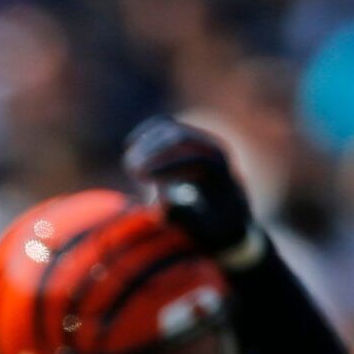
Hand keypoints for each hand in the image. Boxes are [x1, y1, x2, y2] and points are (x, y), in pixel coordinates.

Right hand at [121, 117, 259, 263]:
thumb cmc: (209, 223)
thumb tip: (167, 206)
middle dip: (153, 151)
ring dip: (145, 143)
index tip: (140, 176)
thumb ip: (186, 219)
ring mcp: (199, 139)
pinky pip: (163, 124)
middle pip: (180, 138)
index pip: (195, 159)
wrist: (225, 210)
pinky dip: (144, 132)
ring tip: (129, 166)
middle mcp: (212, 149)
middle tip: (131, 169)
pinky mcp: (185, 135)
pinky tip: (129, 146)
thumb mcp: (202, 229)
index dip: (166, 165)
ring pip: (169, 128)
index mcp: (219, 172)